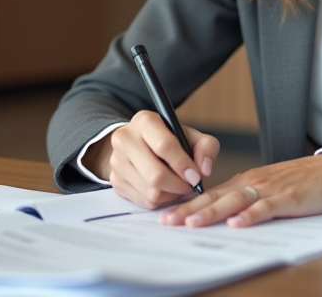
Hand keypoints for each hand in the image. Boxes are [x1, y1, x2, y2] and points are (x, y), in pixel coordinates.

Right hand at [85, 111, 219, 209]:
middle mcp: (125, 138)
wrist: (138, 143)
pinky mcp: (116, 181)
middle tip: (190, 185)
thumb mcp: (190, 136)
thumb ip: (206, 147)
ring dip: (172, 194)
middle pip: (155, 174)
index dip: (183, 164)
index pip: (164, 145)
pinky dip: (161, 201)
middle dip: (179, 185)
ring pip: (151, 192)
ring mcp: (117, 161)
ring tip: (179, 186)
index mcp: (144, 121)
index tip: (196, 176)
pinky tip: (166, 190)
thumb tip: (204, 170)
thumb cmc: (168, 139)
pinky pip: (144, 201)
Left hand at [159, 154, 321, 228]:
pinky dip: (251, 215)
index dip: (186, 205)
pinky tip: (237, 224)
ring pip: (234, 200)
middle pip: (215, 197)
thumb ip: (242, 199)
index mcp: (244, 182)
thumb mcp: (264, 188)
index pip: (209, 194)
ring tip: (192, 222)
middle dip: (189, 210)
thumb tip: (217, 216)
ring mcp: (268, 190)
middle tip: (167, 221)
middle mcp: (251, 183)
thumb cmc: (296, 182)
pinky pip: (266, 207)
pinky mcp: (287, 198)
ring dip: (212, 211)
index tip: (165, 216)